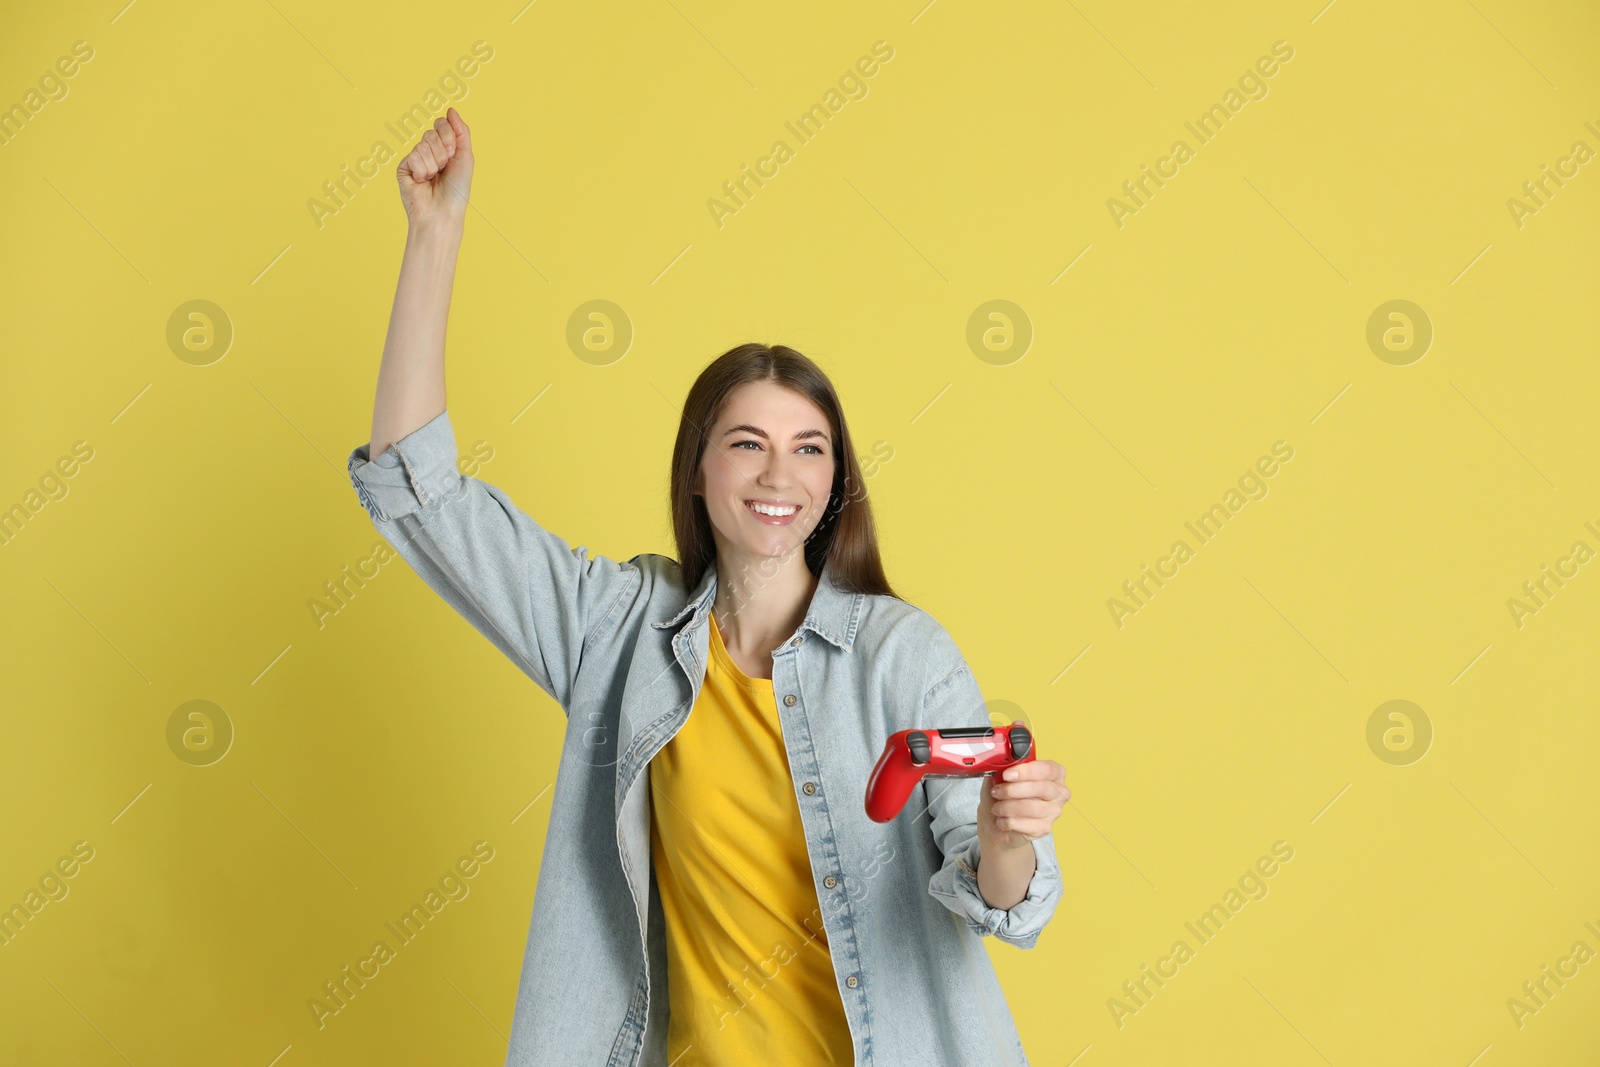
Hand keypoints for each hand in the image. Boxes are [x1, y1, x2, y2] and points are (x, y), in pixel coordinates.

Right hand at [397, 107, 473, 230]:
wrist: (443, 211)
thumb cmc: (456, 189)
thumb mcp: (465, 157)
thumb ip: (461, 131)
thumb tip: (451, 109)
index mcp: (443, 146)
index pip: (441, 123)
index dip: (448, 135)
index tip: (453, 153)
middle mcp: (428, 150)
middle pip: (431, 132)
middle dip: (442, 151)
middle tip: (444, 168)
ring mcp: (415, 158)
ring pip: (423, 144)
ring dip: (434, 163)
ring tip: (434, 178)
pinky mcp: (403, 167)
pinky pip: (413, 156)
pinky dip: (422, 170)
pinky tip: (422, 181)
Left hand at [978, 738, 1068, 851]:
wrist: (998, 824)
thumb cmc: (1003, 797)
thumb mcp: (1000, 778)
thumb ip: (1003, 766)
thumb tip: (999, 759)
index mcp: (1054, 773)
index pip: (1047, 769)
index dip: (1027, 771)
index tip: (1007, 774)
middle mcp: (1059, 792)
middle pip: (1042, 788)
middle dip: (1013, 789)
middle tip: (997, 791)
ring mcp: (1054, 812)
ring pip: (1031, 807)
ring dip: (1007, 807)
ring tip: (996, 808)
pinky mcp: (1045, 829)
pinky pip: (1025, 824)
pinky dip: (1007, 822)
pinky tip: (1001, 820)